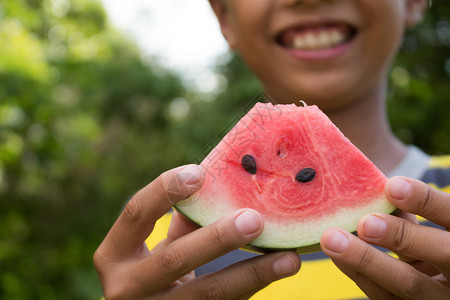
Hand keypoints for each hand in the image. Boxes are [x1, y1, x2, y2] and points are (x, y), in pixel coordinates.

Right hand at [94, 164, 300, 298]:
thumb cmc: (153, 273)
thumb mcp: (158, 248)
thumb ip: (182, 222)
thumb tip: (222, 186)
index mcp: (113, 256)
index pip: (135, 214)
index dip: (165, 190)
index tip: (200, 172)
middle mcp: (125, 288)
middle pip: (173, 259)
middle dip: (217, 238)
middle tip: (254, 219)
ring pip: (207, 294)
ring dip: (251, 273)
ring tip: (287, 259)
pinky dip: (252, 287)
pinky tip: (278, 271)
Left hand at [320, 176, 449, 298]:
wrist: (444, 285)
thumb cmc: (436, 244)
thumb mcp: (435, 227)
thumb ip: (414, 210)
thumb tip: (377, 188)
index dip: (425, 201)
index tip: (392, 186)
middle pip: (441, 253)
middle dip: (400, 235)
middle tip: (365, 222)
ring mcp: (439, 297)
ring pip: (407, 284)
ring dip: (365, 260)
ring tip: (332, 240)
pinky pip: (385, 296)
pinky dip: (359, 273)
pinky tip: (337, 256)